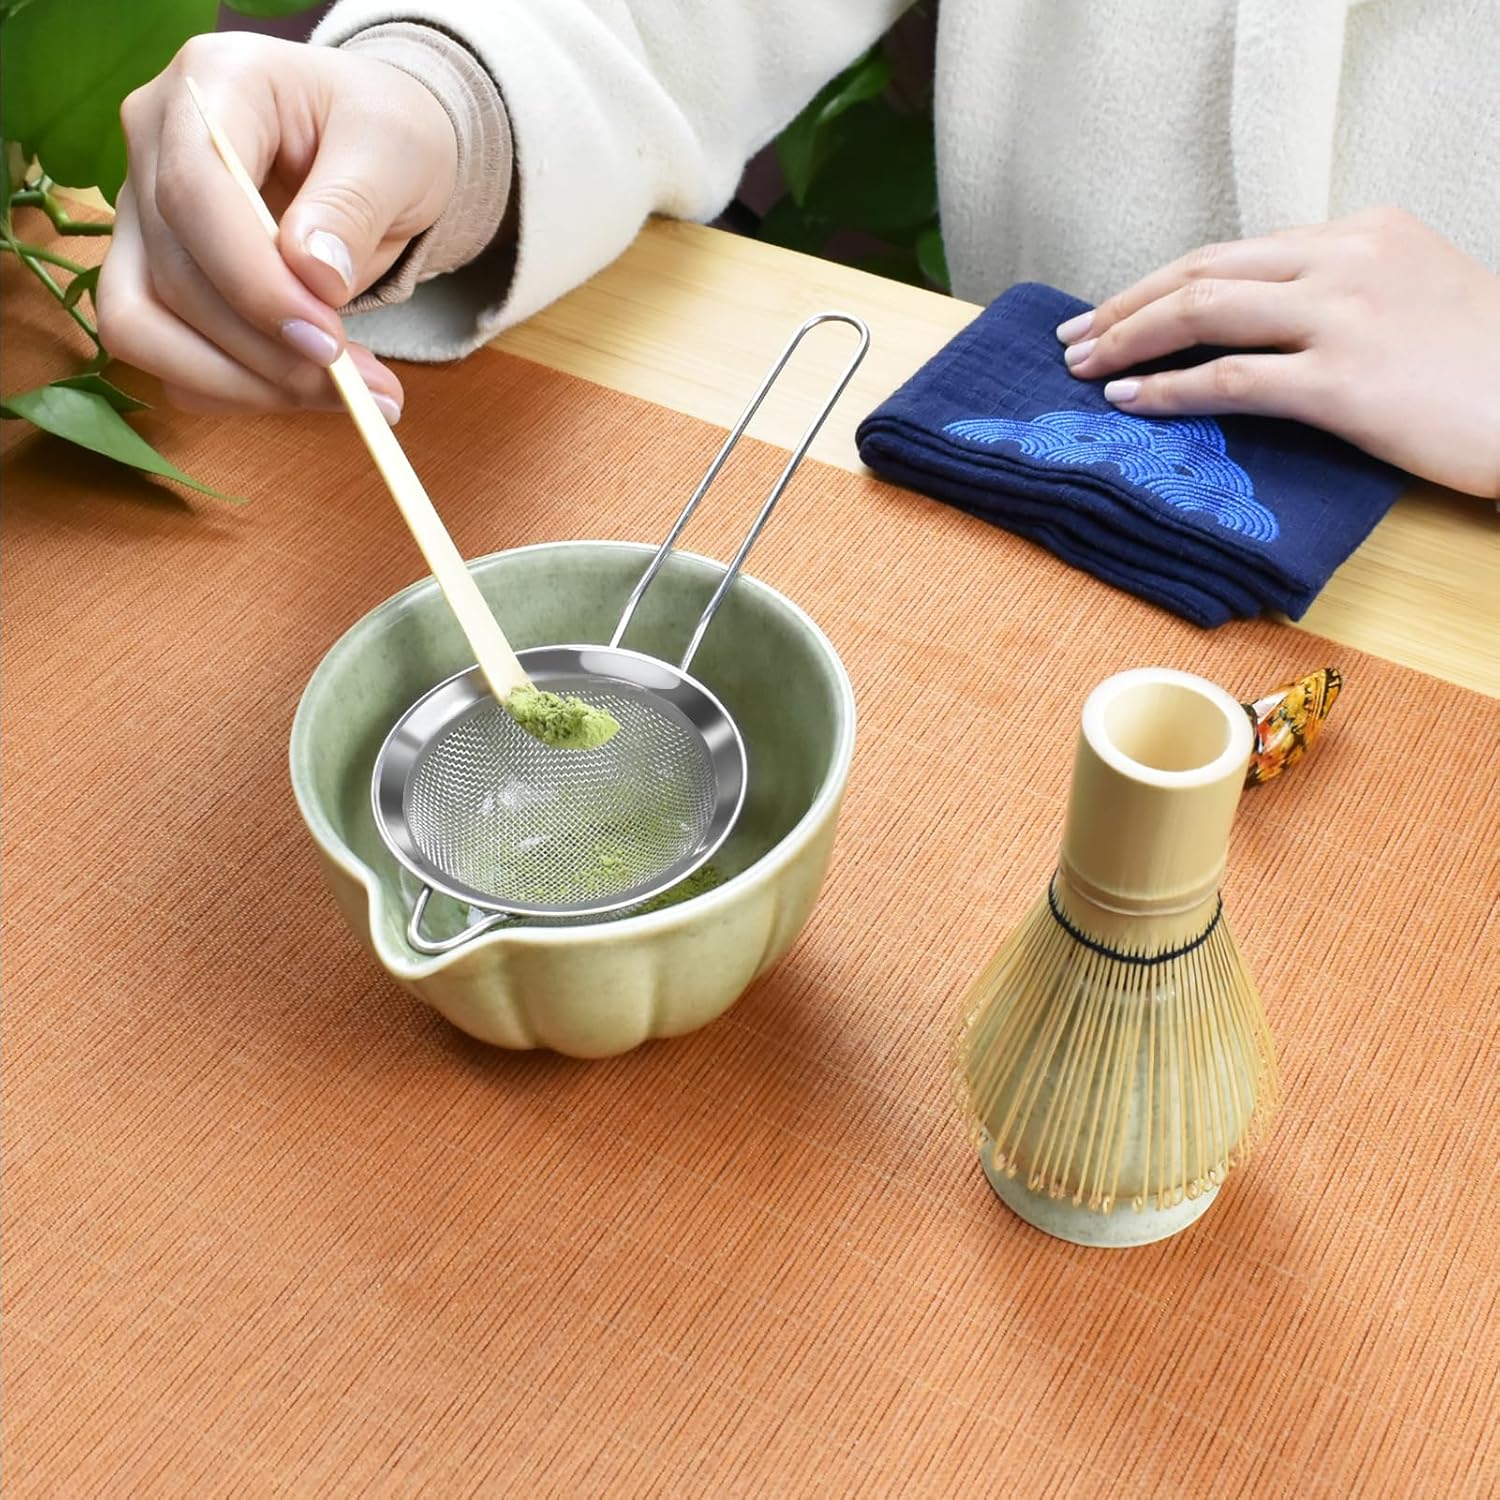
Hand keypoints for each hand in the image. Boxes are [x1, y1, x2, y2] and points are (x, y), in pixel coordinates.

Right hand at [97, 33, 459, 422]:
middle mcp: (153, 143)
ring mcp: (142, 216)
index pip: (193, 193)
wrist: (373, 150)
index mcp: (212, 84)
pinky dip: (236, 392)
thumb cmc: (382, 134)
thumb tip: (314, 277)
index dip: (254, 283)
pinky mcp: (152, 277)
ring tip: (347, 397)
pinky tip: (309, 391)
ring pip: (142, 327)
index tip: (328, 342)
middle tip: (361, 387)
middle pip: (172, 274)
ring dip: (243, 385)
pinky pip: (166, 358)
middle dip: (265, 351)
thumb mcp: (395, 151)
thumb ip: (353, 205)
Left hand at [1056, 207, 1499, 498]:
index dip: (1160, 282)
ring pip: (1204, 313)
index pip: (1233, 253)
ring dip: (1129, 341)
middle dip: (1125, 305)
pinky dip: (1167, 390)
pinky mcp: (1343, 381)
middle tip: (1074, 338)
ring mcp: (1343, 316)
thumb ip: (1339, 291)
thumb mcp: (1412, 294)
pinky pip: (1231, 380)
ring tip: (1083, 368)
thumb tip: (1262, 318)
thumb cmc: (1485, 364)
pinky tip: (1127, 403)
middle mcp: (1346, 259)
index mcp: (1361, 233)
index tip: (1112, 310)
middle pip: (1203, 272)